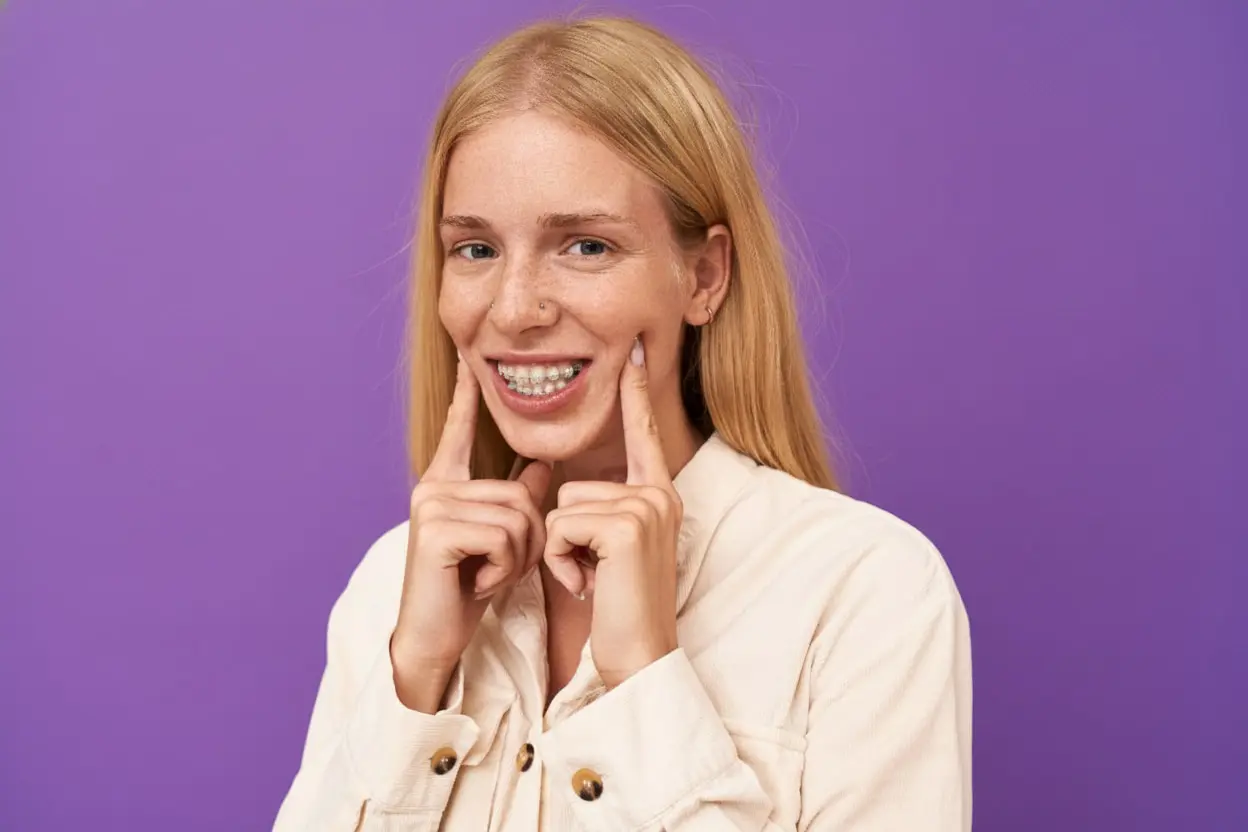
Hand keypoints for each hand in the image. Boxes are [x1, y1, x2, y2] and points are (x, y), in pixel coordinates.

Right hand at [391, 355, 551, 710]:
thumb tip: (543, 464)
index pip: (460, 429)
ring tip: (488, 575)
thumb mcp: (499, 539)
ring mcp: (433, 504)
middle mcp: (435, 485)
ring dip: (517, 558)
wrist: (434, 637)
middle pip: (521, 494)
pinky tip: (479, 583)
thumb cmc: (466, 587)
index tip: (466, 359)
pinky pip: (503, 537)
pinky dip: (504, 569)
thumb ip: (517, 498)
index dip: (466, 396)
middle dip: (528, 540)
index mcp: (447, 482)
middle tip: (499, 567)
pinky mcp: (436, 529)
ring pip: (518, 517)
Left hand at [543, 337, 682, 689]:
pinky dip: (564, 562)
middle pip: (574, 486)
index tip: (636, 348)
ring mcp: (647, 507)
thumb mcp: (609, 549)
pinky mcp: (627, 526)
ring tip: (595, 580)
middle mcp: (659, 494)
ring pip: (564, 506)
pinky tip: (592, 585)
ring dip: (564, 552)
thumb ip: (599, 510)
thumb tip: (559, 479)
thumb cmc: (618, 608)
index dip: (637, 392)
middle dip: (568, 536)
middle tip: (597, 574)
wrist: (639, 655)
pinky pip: (563, 526)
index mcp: (658, 495)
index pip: (642, 434)